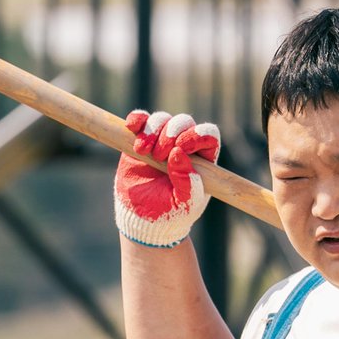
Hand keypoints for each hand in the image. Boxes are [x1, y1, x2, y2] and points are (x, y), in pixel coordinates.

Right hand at [114, 110, 220, 248]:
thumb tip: (178, 154)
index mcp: (201, 159)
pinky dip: (136, 119)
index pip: (208, 134)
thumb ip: (188, 183)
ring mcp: (160, 141)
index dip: (196, 135)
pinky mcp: (139, 140)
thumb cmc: (171, 214)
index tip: (181, 147)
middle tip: (159, 155)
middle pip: (183, 122)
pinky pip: (140, 120)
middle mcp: (183, 146)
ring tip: (143, 150)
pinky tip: (131, 126)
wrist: (142, 220)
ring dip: (152, 129)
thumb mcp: (185, 204)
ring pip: (161, 118)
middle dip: (170, 133)